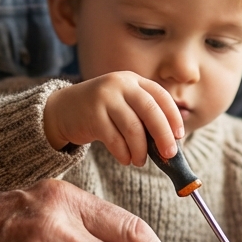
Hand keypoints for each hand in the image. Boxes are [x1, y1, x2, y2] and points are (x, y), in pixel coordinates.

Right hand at [43, 72, 183, 165]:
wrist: (62, 110)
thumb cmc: (101, 112)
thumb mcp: (123, 104)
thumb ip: (144, 116)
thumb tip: (170, 142)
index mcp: (133, 81)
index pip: (161, 96)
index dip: (173, 116)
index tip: (179, 136)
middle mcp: (120, 85)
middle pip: (150, 110)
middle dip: (163, 135)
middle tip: (169, 154)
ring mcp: (105, 98)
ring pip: (132, 128)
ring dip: (141, 150)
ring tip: (140, 161)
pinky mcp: (92, 115)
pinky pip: (114, 139)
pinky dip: (123, 153)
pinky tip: (126, 160)